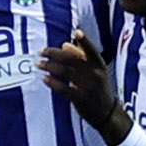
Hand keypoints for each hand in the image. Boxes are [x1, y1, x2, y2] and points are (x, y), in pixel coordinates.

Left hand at [39, 30, 130, 144]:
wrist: (107, 113)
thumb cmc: (98, 88)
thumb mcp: (95, 72)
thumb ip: (81, 57)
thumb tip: (64, 44)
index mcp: (99, 65)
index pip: (91, 50)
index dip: (85, 41)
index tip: (76, 32)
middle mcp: (95, 74)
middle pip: (71, 59)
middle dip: (53, 53)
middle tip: (41, 51)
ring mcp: (88, 86)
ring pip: (64, 72)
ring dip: (49, 66)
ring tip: (38, 63)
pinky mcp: (80, 98)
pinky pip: (63, 88)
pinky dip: (52, 82)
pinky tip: (44, 78)